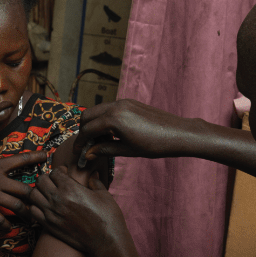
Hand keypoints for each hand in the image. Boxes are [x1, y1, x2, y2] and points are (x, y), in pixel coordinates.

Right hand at [0, 148, 48, 228]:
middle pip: (25, 190)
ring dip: (27, 214)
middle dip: (36, 197)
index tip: (46, 156)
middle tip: (44, 203)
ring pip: (17, 206)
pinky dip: (6, 225)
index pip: (22, 160)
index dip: (36, 157)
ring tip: (33, 219)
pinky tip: (8, 228)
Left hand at [28, 167, 129, 256]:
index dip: (60, 171)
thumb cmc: (108, 217)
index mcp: (71, 188)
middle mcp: (57, 199)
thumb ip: (95, 182)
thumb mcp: (104, 195)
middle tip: (55, 183)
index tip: (65, 174)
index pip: (54, 172)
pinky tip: (46, 207)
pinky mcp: (49, 225)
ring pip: (33, 194)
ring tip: (48, 194)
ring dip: (39, 192)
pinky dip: (36, 206)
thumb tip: (93, 175)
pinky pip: (32, 211)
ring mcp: (51, 213)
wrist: (106, 241)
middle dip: (48, 179)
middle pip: (41, 181)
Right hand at [74, 99, 196, 165]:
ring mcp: (123, 102)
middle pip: (87, 115)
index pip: (87, 129)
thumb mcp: (127, 150)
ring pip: (97, 110)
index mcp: (113, 119)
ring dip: (93, 124)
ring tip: (99, 141)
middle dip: (83, 130)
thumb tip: (88, 153)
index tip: (78, 152)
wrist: (178, 133)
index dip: (80, 142)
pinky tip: (111, 133)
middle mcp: (116, 106)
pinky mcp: (130, 102)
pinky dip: (103, 118)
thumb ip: (104, 150)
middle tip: (86, 145)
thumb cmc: (155, 144)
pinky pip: (109, 108)